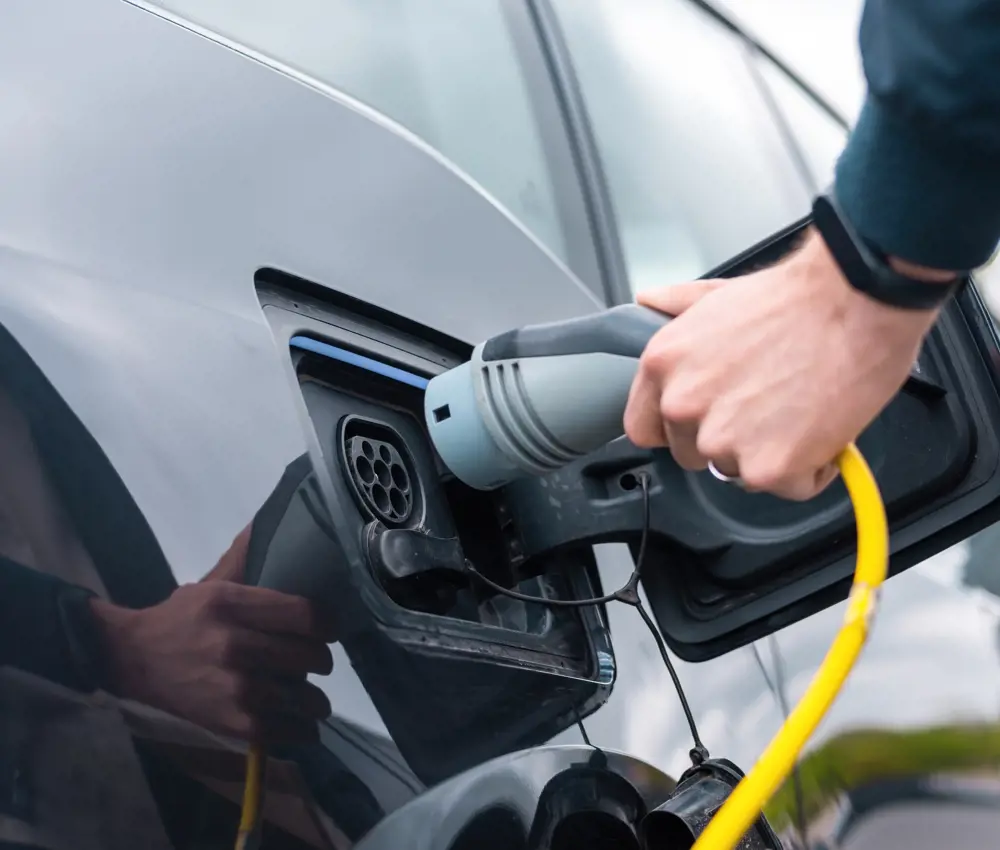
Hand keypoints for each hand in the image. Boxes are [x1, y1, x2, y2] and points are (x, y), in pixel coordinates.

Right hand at [90, 531, 337, 744]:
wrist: (133, 661)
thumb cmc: (181, 618)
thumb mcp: (213, 583)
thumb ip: (248, 562)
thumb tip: (274, 524)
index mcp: (234, 603)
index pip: (306, 614)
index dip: (328, 624)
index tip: (329, 628)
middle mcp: (235, 643)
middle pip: (309, 655)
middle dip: (321, 660)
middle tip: (318, 661)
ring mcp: (234, 686)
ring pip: (303, 696)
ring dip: (316, 700)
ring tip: (315, 699)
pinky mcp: (230, 721)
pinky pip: (284, 730)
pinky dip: (301, 731)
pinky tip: (303, 725)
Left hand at [623, 231, 941, 499]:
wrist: (857, 302)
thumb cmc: (798, 298)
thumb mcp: (718, 294)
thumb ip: (677, 306)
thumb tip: (650, 301)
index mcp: (664, 365)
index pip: (643, 427)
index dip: (675, 429)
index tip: (700, 424)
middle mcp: (684, 405)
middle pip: (693, 455)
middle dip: (728, 439)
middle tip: (766, 407)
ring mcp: (723, 441)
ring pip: (740, 471)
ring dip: (770, 453)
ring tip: (800, 409)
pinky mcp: (769, 467)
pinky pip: (789, 486)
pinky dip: (812, 468)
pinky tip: (824, 428)